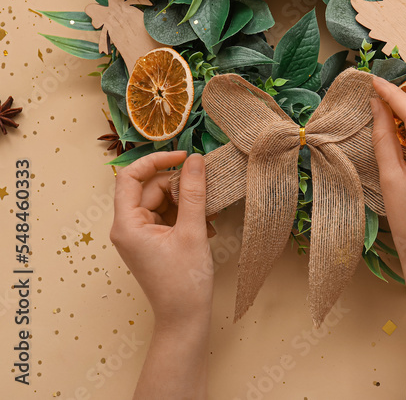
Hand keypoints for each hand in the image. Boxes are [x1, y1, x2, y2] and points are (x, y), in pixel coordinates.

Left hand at [111, 151, 213, 326]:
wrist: (184, 318)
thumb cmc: (184, 281)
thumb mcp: (192, 231)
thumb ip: (194, 192)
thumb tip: (196, 160)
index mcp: (127, 224)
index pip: (130, 176)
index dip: (156, 160)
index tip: (185, 156)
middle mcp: (127, 227)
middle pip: (151, 188)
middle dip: (179, 186)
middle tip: (207, 190)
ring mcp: (139, 235)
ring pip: (162, 201)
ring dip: (187, 202)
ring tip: (209, 213)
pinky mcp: (151, 242)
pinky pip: (167, 216)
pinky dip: (186, 215)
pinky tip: (206, 226)